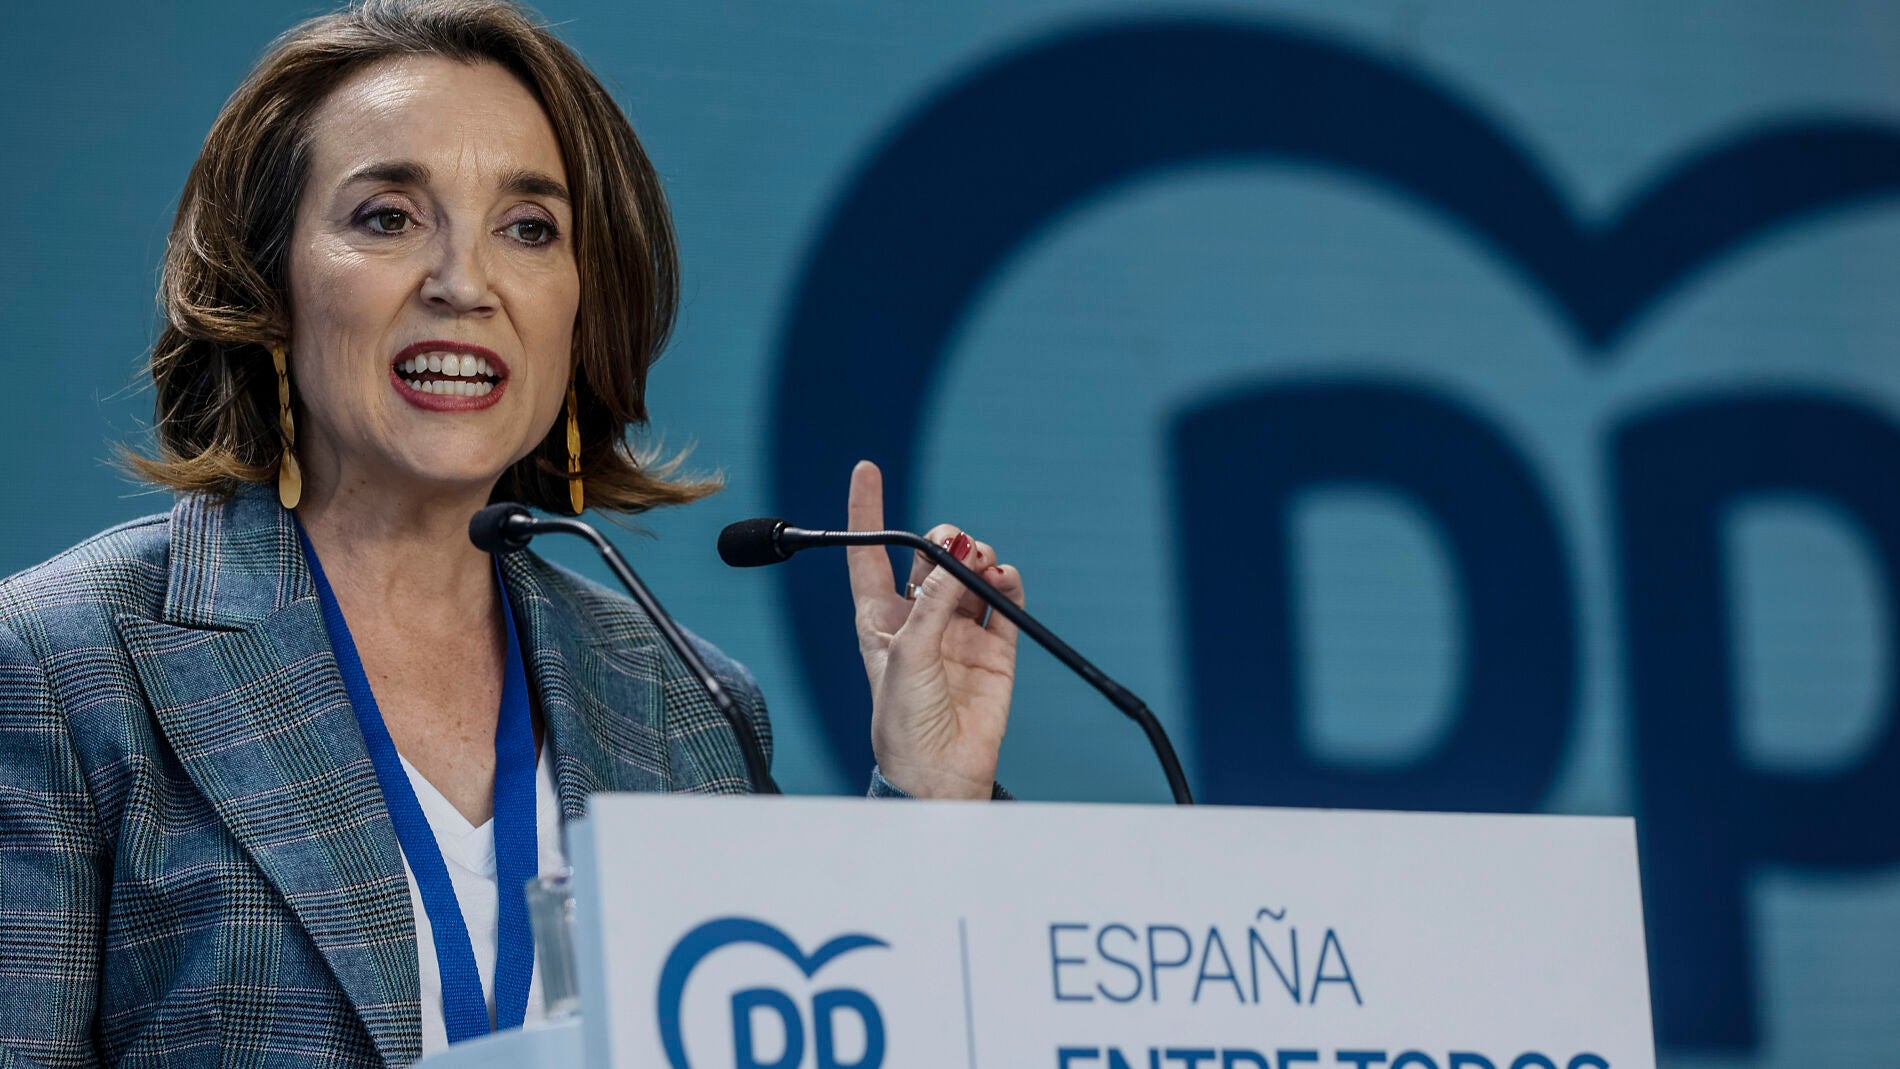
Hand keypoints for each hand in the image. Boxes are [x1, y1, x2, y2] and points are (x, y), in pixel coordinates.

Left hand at [846, 460, 1023, 798]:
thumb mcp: (906, 654)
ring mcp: (959, 634)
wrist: (940, 774)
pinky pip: (1004, 602)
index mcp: (880, 620)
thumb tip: (958, 550)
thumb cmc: (903, 722)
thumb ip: (934, 600)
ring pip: (969, 574)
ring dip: (976, 558)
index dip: (866, 512)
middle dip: (942, 541)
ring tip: (982, 564)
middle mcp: (919, 621)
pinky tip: (1003, 577)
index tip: (868, 470)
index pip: (868, 556)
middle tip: (957, 548)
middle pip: (929, 557)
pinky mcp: (995, 650)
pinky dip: (1006, 582)